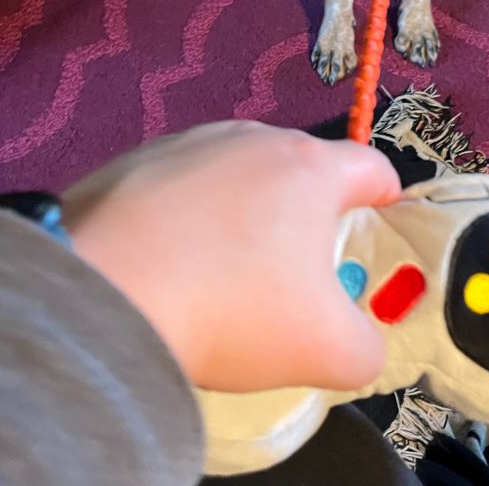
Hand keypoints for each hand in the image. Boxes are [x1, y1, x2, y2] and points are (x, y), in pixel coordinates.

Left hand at [62, 121, 400, 392]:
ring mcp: (189, 142)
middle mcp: (252, 138)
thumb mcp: (327, 350)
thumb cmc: (230, 307)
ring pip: (238, 173)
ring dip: (243, 211)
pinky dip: (186, 215)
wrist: (102, 293)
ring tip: (222, 269)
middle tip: (294, 270)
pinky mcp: (134, 160)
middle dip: (307, 213)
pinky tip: (168, 261)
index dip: (385, 194)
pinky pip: (181, 185)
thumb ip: (367, 347)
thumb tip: (360, 342)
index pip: (370, 165)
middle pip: (301, 169)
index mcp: (309, 168)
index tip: (380, 219)